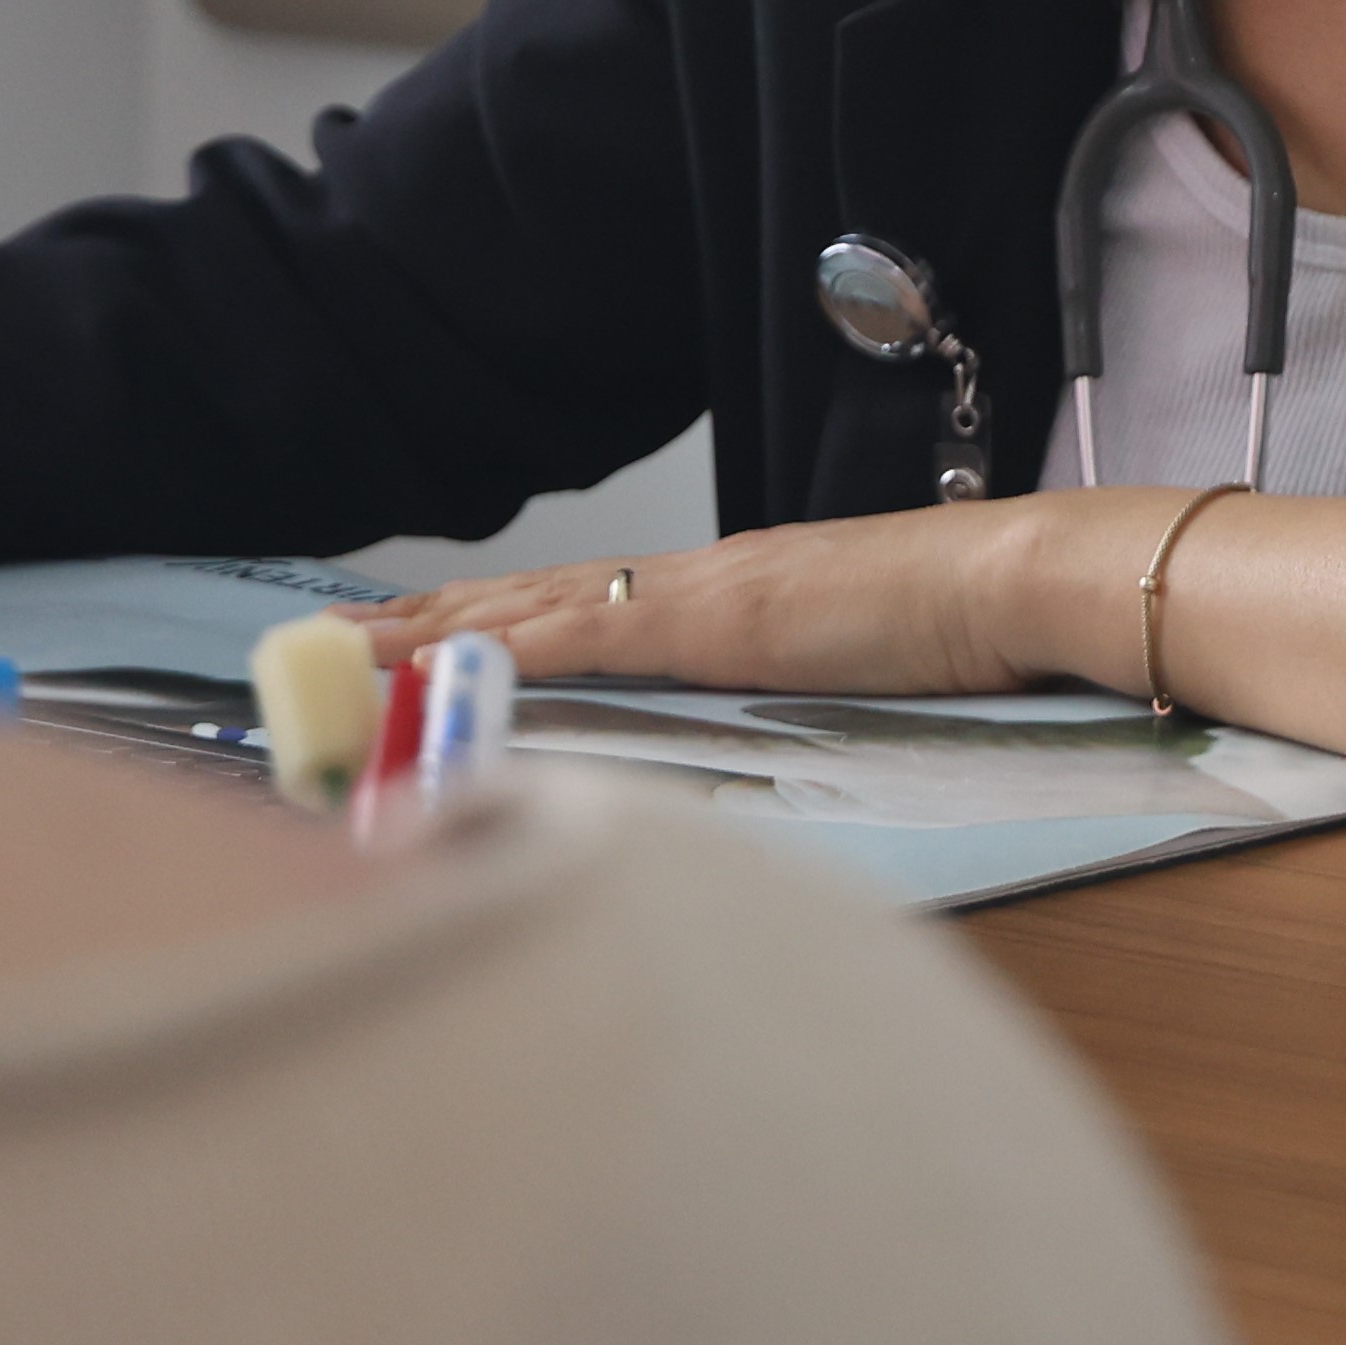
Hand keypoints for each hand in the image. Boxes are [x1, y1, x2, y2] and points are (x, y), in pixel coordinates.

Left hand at [342, 501, 1094, 698]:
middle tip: (318, 642)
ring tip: (338, 647)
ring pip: (529, 608)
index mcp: (716, 605)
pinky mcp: (712, 618)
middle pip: (523, 603)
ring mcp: (694, 596)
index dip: (477, 628)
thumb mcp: (848, 682)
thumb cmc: (963, 642)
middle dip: (418, 628)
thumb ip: (782, 705)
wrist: (1027, 588)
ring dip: (427, 633)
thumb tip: (732, 757)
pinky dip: (499, 644)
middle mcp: (687, 587)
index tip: (400, 641)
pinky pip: (584, 631)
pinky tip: (439, 656)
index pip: (570, 614)